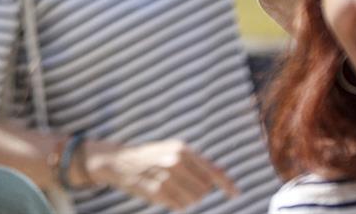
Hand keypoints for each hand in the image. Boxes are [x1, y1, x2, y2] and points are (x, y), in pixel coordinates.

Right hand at [83, 138, 238, 210]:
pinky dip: (176, 204)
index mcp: (182, 150)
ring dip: (187, 199)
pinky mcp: (157, 192)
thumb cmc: (151, 156)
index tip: (236, 194)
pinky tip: (165, 194)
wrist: (119, 161)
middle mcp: (176, 162)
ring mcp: (166, 178)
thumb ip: (197, 162)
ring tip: (174, 189)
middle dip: (199, 191)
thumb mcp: (173, 150)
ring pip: (193, 200)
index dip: (227, 184)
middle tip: (184, 185)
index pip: (212, 170)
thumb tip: (222, 173)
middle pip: (204, 189)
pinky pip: (179, 206)